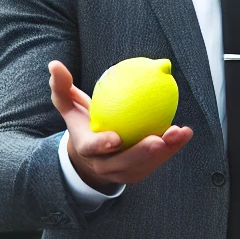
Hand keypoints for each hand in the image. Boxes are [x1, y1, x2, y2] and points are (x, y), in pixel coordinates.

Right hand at [49, 60, 192, 191]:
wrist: (91, 155)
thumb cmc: (82, 123)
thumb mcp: (69, 105)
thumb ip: (62, 87)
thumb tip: (55, 65)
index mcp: (86, 148)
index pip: (92, 148)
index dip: (102, 145)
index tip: (115, 138)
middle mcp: (104, 165)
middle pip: (124, 162)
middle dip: (142, 153)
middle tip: (158, 138)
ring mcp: (122, 172)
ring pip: (145, 165)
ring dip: (165, 151)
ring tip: (180, 133)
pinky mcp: (138, 173)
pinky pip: (157, 162)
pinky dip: (172, 149)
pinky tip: (184, 133)